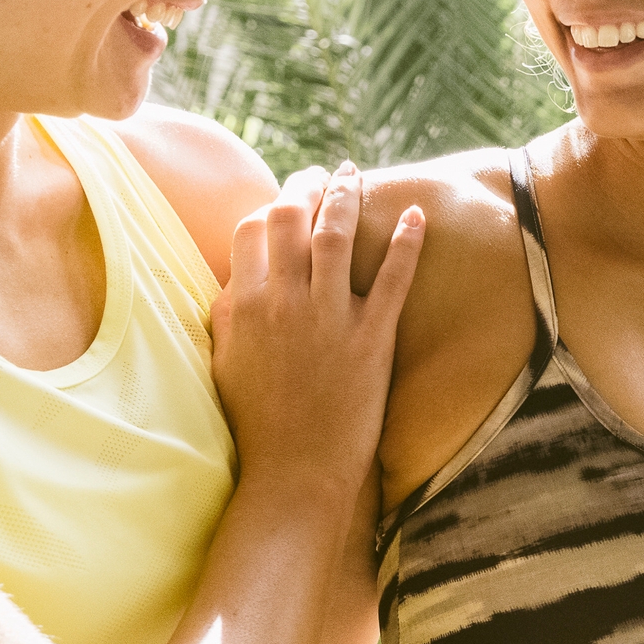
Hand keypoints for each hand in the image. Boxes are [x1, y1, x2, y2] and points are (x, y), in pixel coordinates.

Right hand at [210, 168, 423, 506]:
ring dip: (348, 196)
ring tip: (356, 175)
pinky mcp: (372, 337)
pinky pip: (394, 278)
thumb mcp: (225, 362)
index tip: (286, 199)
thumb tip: (236, 279)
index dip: (269, 206)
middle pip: (292, 218)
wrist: (297, 469)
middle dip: (306, 186)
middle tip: (321, 176)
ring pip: (338, 234)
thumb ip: (227, 314)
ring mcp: (330, 316)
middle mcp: (285, 301)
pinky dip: (408, 242)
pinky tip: (418, 215)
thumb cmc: (258, 420)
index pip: (252, 229)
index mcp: (244, 305)